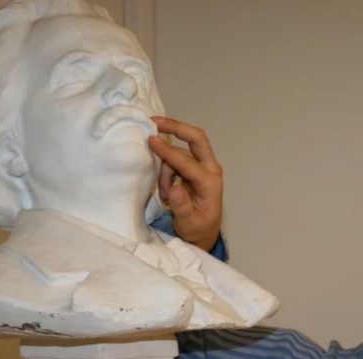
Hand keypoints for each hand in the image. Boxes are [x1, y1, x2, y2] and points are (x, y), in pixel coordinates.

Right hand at [148, 116, 222, 251]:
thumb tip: (175, 189)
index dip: (168, 151)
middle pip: (196, 138)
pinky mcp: (195, 168)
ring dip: (166, 167)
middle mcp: (210, 170)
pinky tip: (168, 190)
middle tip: (154, 121)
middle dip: (176, 127)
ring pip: (180, 153)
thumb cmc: (198, 229)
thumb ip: (182, 207)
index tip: (152, 140)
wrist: (205, 232)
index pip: (188, 162)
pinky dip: (168, 169)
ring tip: (165, 195)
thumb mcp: (189, 224)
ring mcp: (203, 167)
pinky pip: (177, 159)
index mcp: (211, 183)